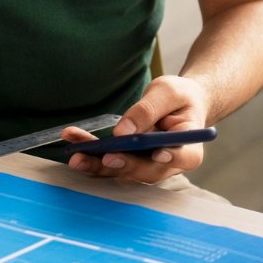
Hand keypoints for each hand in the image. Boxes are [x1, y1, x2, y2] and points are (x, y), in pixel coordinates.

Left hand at [63, 75, 211, 183]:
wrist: (178, 103)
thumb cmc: (179, 97)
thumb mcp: (168, 92)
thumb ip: (148, 110)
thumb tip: (123, 131)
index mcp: (189, 146)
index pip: (184, 156)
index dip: (172, 157)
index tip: (158, 153)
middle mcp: (168, 163)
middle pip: (147, 169)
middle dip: (124, 164)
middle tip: (106, 157)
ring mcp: (147, 166)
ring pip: (123, 169)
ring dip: (98, 164)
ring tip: (76, 156)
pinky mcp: (129, 162)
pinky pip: (108, 161)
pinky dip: (90, 152)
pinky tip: (73, 140)